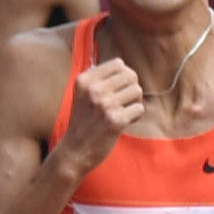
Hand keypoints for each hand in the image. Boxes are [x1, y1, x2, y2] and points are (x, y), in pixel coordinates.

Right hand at [57, 59, 143, 175]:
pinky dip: (135, 116)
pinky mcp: (115, 121)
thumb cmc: (83, 122)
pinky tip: (124, 123)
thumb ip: (99, 79)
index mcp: (85, 79)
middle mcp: (94, 89)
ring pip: (137, 91)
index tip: (118, 90)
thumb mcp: (83, 94)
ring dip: (135, 102)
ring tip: (124, 112)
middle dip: (132, 88)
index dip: (124, 76)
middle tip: (124, 102)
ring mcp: (105, 105)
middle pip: (131, 75)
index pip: (118, 63)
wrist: (75, 151)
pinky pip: (139, 109)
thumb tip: (124, 67)